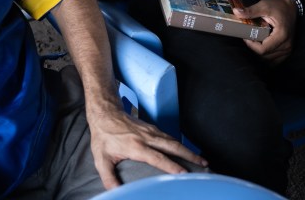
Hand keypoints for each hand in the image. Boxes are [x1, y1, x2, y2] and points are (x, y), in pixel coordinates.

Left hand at [88, 107, 206, 189]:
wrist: (106, 114)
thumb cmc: (104, 137)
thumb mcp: (101, 159)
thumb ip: (108, 177)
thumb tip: (115, 191)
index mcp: (136, 147)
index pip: (158, 158)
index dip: (171, 166)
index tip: (183, 173)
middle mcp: (147, 137)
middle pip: (173, 146)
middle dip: (189, 155)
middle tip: (203, 163)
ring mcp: (151, 131)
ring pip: (174, 140)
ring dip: (188, 149)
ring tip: (200, 159)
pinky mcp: (152, 128)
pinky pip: (169, 136)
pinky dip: (180, 143)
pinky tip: (185, 150)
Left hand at [234, 0, 296, 64]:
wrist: (290, 8)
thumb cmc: (278, 7)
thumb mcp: (264, 6)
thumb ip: (251, 11)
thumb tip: (235, 12)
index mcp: (281, 35)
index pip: (262, 50)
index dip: (251, 45)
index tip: (246, 37)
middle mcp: (287, 45)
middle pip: (264, 56)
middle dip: (254, 49)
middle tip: (249, 38)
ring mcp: (288, 50)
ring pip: (269, 60)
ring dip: (260, 54)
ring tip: (256, 42)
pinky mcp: (288, 51)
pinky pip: (275, 61)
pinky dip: (267, 57)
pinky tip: (262, 48)